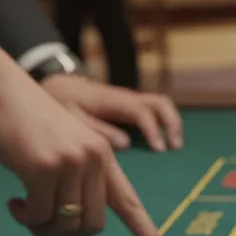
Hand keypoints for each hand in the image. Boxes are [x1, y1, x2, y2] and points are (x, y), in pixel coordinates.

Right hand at [0, 28, 169, 235]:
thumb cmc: (26, 123)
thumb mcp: (65, 148)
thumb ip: (77, 179)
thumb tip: (73, 223)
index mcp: (103, 157)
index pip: (129, 201)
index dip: (146, 229)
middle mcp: (94, 160)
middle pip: (92, 226)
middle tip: (43, 229)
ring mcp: (70, 163)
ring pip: (64, 224)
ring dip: (41, 228)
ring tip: (24, 212)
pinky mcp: (43, 168)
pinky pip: (38, 216)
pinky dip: (25, 218)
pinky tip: (14, 203)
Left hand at [41, 74, 183, 152]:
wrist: (61, 85)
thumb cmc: (64, 102)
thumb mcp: (72, 117)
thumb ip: (98, 130)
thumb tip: (125, 144)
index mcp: (113, 101)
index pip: (141, 112)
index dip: (153, 130)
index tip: (158, 150)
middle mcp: (127, 98)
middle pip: (160, 103)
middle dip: (172, 124)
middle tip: (174, 148)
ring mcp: (131, 101)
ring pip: (161, 105)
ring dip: (172, 124)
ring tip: (174, 148)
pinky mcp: (131, 107)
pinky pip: (154, 112)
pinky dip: (163, 125)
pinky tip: (162, 144)